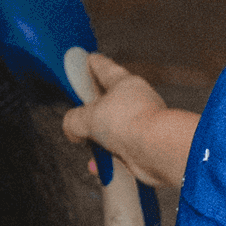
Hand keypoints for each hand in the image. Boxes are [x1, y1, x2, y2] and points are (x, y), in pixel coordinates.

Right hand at [59, 53, 173, 187]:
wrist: (154, 150)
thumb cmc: (131, 123)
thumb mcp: (87, 117)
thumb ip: (73, 120)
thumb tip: (71, 129)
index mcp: (124, 83)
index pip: (105, 67)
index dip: (93, 63)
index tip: (88, 60)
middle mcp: (135, 101)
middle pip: (109, 101)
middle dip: (92, 110)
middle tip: (79, 113)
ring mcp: (140, 124)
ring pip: (114, 130)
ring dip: (99, 140)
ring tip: (88, 144)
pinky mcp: (144, 146)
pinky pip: (121, 151)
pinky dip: (109, 159)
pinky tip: (101, 165)